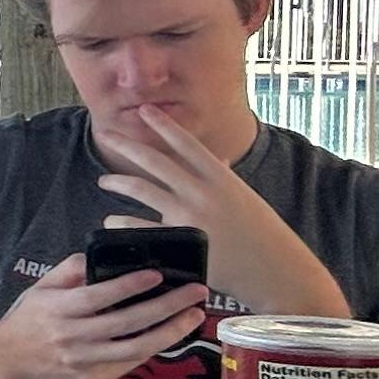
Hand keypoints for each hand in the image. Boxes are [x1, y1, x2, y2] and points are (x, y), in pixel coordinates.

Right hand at [0, 251, 210, 378]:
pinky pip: (129, 365)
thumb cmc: (30, 317)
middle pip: (127, 323)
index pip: (99, 296)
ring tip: (193, 316)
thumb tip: (101, 256)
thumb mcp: (42, 286)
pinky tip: (171, 335)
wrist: (10, 360)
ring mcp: (84, 361)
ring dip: (170, 332)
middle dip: (166, 307)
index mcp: (59, 309)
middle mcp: (73, 337)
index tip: (157, 274)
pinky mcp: (92, 378)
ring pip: (135, 349)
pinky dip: (152, 350)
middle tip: (196, 293)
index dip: (129, 286)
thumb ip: (71, 269)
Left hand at [89, 105, 339, 319]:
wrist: (274, 269)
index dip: (163, 124)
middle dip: (127, 145)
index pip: (186, 143)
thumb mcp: (244, 198)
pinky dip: (121, 220)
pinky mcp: (178, 242)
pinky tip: (112, 219)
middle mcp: (202, 192)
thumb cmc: (260, 233)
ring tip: (105, 180)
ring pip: (142, 188)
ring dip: (117, 180)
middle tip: (105, 134)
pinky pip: (139, 226)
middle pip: (156, 161)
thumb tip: (216, 158)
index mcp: (221, 178)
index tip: (144, 109)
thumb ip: (224, 178)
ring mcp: (189, 216)